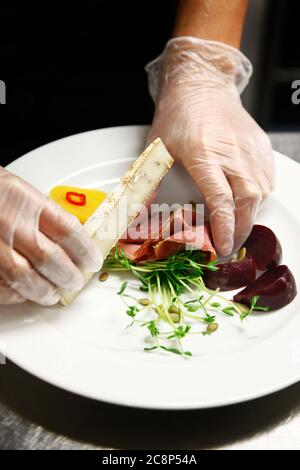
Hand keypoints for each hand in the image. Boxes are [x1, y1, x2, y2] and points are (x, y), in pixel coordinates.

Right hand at [0, 167, 101, 304]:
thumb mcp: (17, 189)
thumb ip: (41, 212)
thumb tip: (68, 237)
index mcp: (24, 200)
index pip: (68, 230)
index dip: (85, 250)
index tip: (92, 260)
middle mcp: (9, 223)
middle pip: (51, 259)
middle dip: (69, 275)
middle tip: (75, 280)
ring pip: (26, 279)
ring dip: (45, 291)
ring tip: (53, 294)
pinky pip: (1, 287)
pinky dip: (16, 294)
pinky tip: (24, 293)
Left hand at [146, 37, 273, 255]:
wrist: (202, 83)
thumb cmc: (177, 116)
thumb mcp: (156, 149)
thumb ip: (149, 184)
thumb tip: (138, 217)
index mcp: (204, 153)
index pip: (220, 199)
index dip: (223, 228)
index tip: (220, 247)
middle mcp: (232, 152)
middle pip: (247, 201)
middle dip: (239, 230)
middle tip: (227, 245)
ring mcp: (250, 149)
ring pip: (261, 193)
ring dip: (249, 216)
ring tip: (233, 226)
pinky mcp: (261, 146)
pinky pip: (267, 180)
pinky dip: (258, 198)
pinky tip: (244, 203)